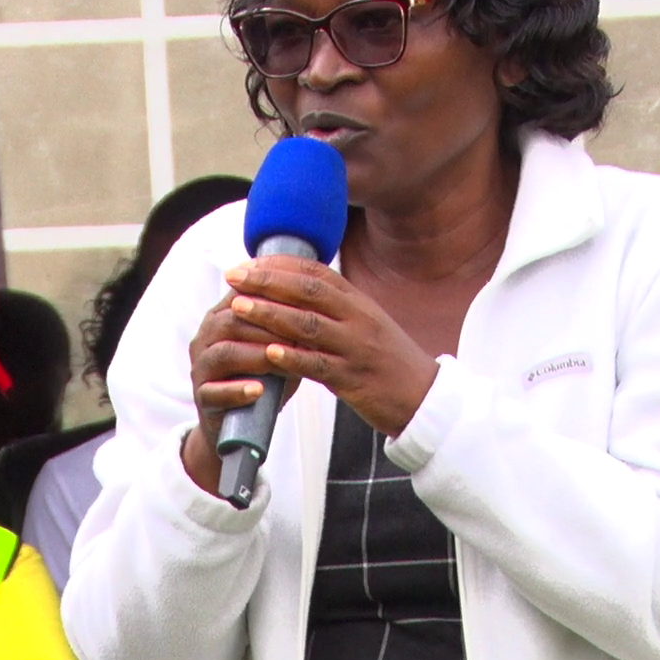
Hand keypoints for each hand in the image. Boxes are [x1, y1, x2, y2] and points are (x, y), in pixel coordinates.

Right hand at [182, 283, 307, 488]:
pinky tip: (258, 391)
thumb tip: (321, 306)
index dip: (273, 297)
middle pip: (233, 321)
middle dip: (268, 325)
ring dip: (257, 355)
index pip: (244, 296)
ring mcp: (201, 367)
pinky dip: (237, 391)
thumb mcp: (278, 347)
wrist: (239, 422)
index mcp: (223, 316)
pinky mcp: (201, 397)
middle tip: (300, 333)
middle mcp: (207, 337)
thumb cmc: (264, 376)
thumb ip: (290, 326)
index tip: (304, 302)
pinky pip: (214, 392)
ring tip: (281, 360)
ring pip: (224, 353)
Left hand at [223, 256, 440, 436]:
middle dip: (268, 282)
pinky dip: (293, 358)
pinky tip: (269, 353)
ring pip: (309, 325)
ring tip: (239, 307)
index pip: (317, 272)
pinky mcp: (355, 380)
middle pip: (309, 291)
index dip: (280, 265)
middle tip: (234, 276)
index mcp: (359, 303)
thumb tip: (294, 293)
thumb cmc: (389, 362)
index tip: (250, 263)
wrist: (424, 397)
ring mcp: (357, 348)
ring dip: (270, 314)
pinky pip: (319, 366)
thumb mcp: (365, 325)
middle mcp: (359, 319)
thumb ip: (334, 308)